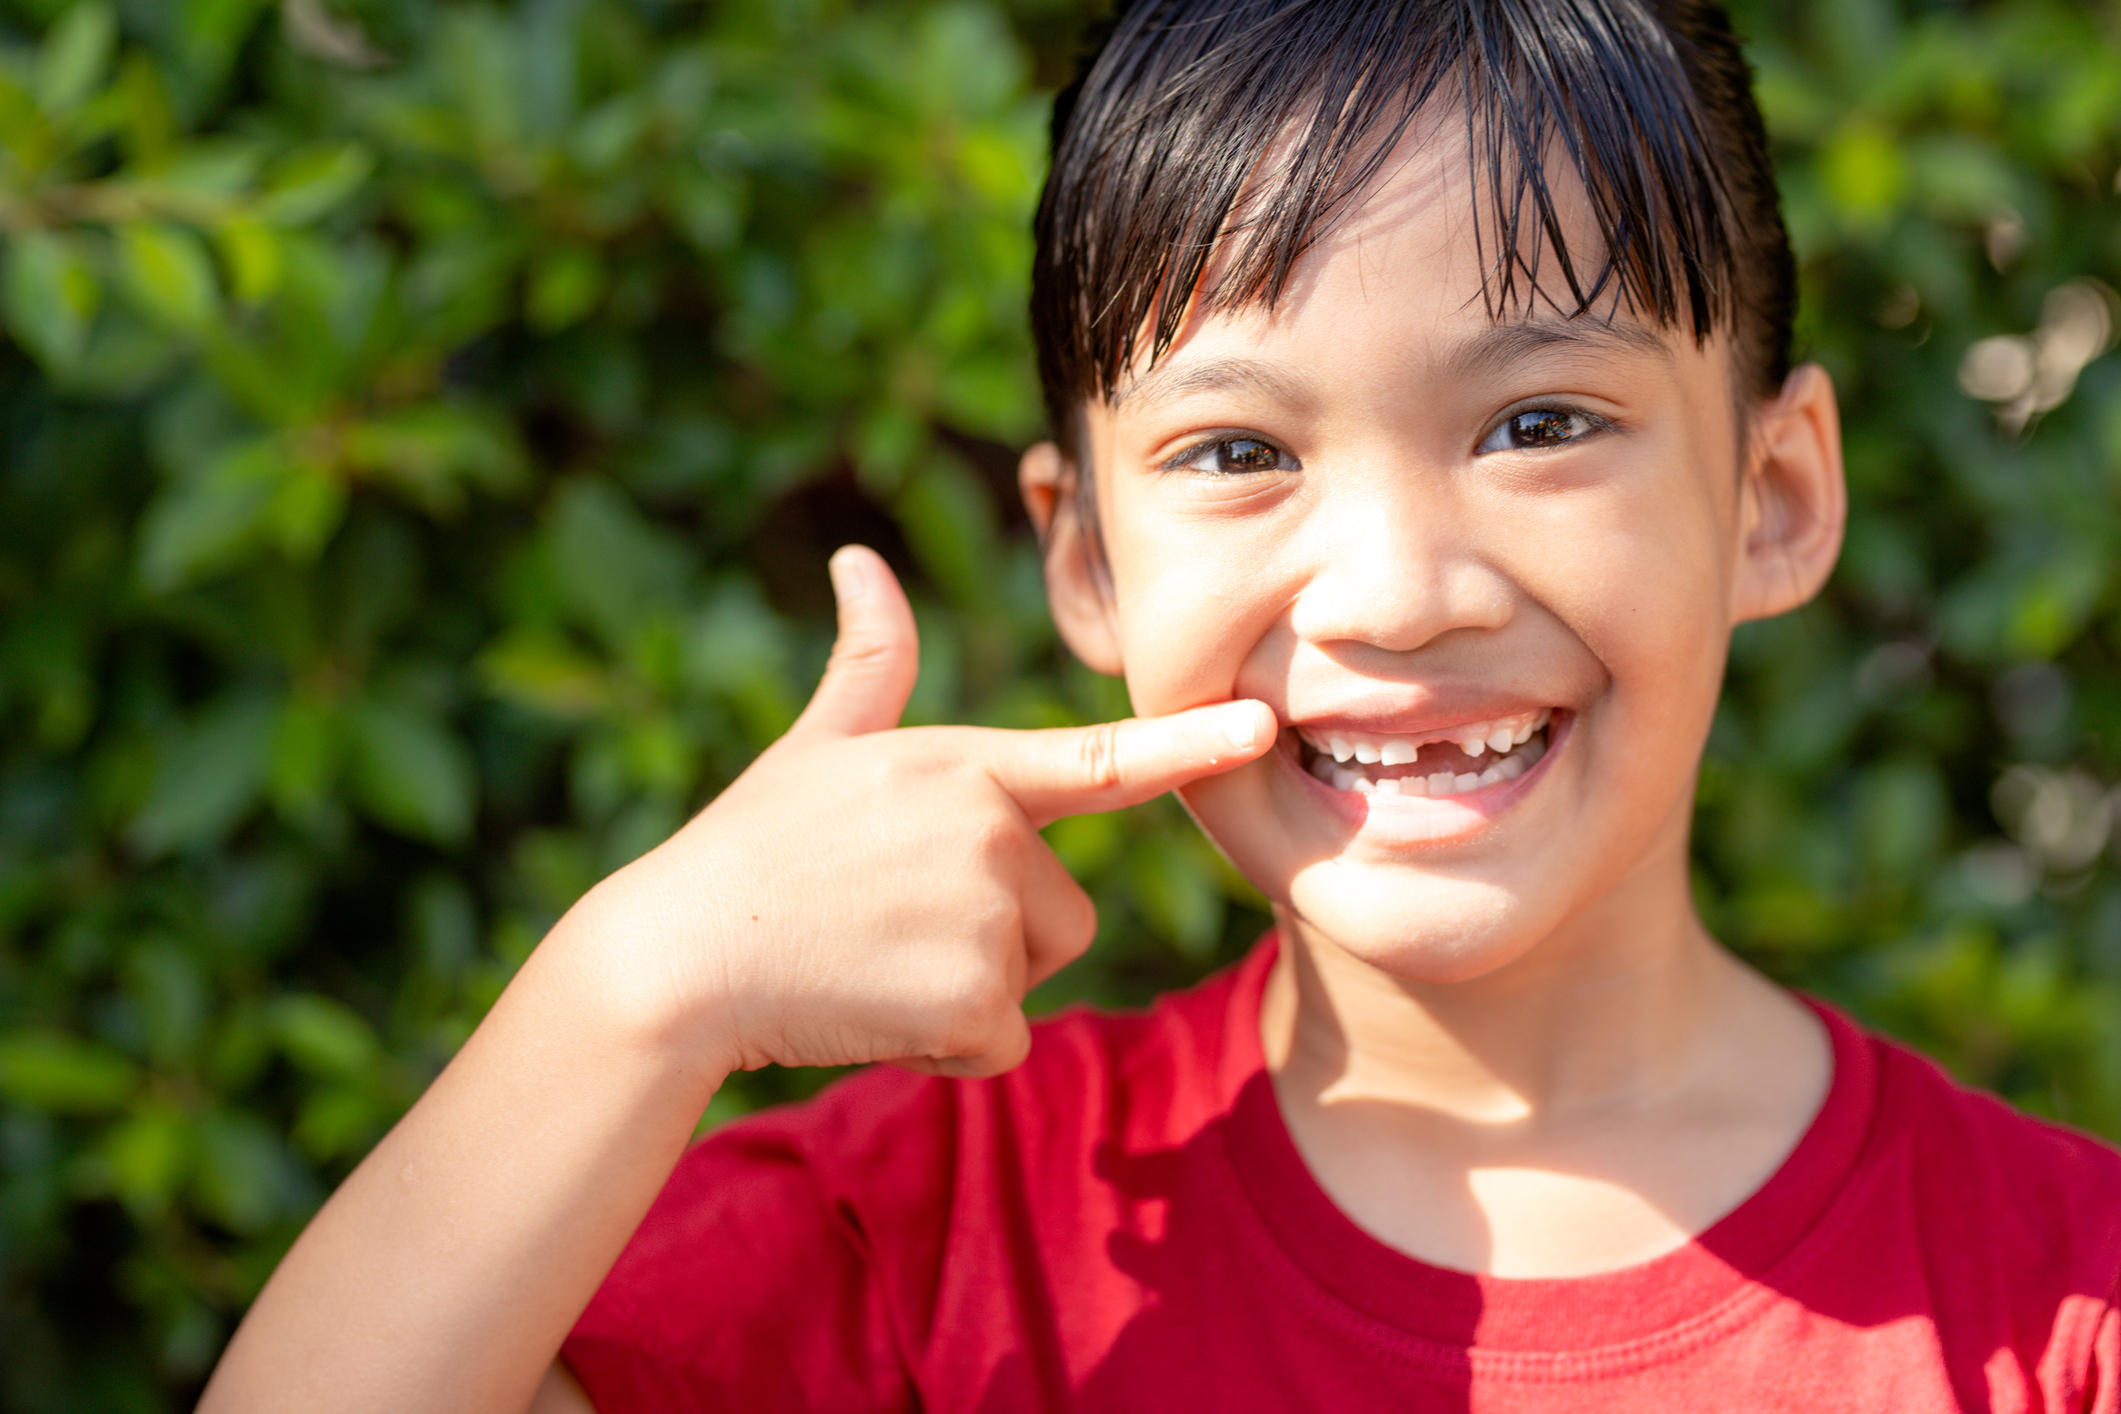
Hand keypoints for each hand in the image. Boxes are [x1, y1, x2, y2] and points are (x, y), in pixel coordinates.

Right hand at [576, 545, 1275, 1079]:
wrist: (677, 962)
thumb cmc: (749, 851)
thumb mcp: (817, 749)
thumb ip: (870, 667)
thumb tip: (858, 561)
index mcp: (965, 768)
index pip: (1104, 760)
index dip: (1191, 743)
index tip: (1262, 729)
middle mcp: (991, 831)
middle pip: (1066, 911)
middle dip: (999, 935)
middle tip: (890, 926)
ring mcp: (986, 914)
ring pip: (1035, 972)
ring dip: (972, 989)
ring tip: (877, 961)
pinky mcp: (974, 998)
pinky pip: (1001, 1040)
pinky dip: (948, 1046)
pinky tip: (873, 1010)